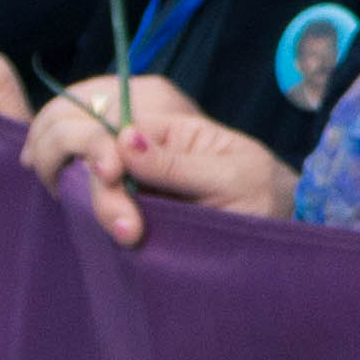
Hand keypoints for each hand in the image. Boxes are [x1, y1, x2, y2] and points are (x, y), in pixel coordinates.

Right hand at [23, 74, 295, 244]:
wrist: (282, 234)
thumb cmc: (264, 196)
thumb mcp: (233, 177)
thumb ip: (178, 163)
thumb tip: (124, 138)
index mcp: (167, 129)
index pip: (110, 123)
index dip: (97, 146)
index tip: (110, 175)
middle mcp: (138, 150)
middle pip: (86, 147)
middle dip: (94, 184)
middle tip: (127, 229)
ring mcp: (128, 181)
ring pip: (77, 175)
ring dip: (87, 202)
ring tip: (125, 237)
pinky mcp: (123, 213)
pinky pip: (84, 204)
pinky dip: (82, 213)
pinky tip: (100, 231)